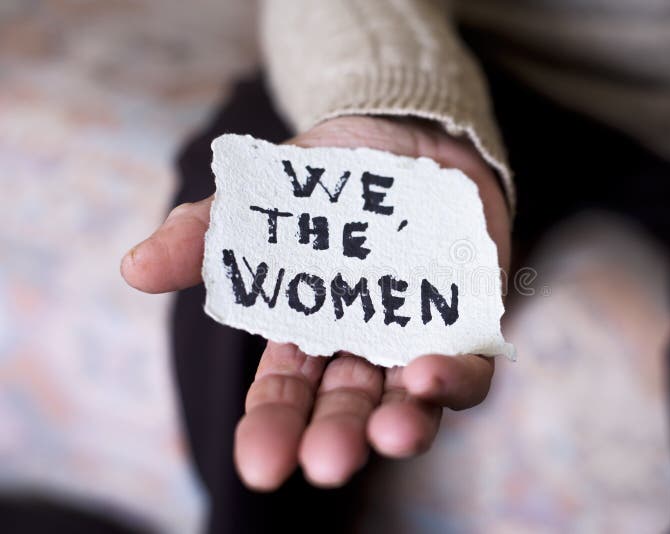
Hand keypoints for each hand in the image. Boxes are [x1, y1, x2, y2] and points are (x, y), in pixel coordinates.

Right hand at [121, 116, 510, 488]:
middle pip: (347, 408)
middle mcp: (364, 345)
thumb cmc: (326, 182)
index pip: (286, 393)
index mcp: (308, 331)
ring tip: (391, 435)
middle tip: (326, 464)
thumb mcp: (259, 201)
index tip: (260, 466)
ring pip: (411, 399)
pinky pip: (471, 362)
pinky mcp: (470, 317)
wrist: (405, 135)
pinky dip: (456, 377)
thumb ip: (204, 235)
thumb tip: (134, 269)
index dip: (273, 428)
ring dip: (403, 422)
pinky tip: (433, 375)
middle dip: (335, 438)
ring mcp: (419, 334)